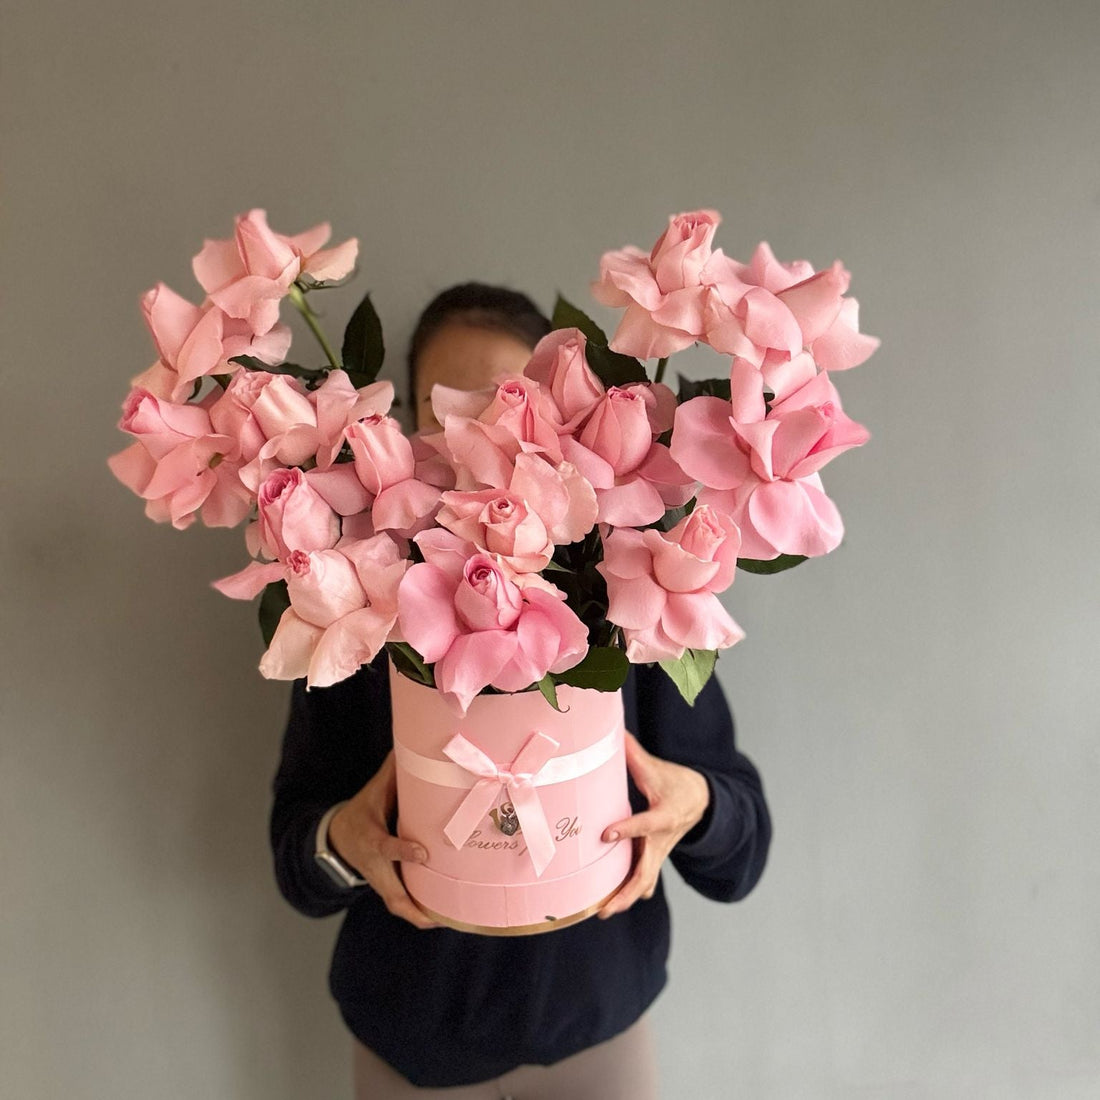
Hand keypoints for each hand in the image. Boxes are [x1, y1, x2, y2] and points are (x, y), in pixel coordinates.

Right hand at [328, 751, 437, 929]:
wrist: (337, 838)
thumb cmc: (361, 811)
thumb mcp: (372, 792)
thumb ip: (392, 774)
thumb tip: (412, 747)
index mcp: (372, 840)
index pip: (388, 848)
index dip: (405, 852)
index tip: (425, 854)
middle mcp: (375, 866)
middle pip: (392, 892)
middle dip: (414, 904)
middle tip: (441, 912)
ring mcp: (379, 881)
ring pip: (398, 905)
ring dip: (420, 915)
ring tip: (448, 919)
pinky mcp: (385, 888)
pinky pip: (402, 906)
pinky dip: (419, 914)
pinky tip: (443, 916)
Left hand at [597, 731, 709, 918]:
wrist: (703, 801)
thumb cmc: (676, 783)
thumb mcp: (657, 768)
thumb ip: (633, 754)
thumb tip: (613, 733)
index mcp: (665, 815)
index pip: (645, 825)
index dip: (626, 829)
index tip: (605, 834)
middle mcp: (663, 840)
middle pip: (646, 870)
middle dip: (626, 890)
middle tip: (605, 906)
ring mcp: (660, 853)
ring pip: (644, 881)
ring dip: (625, 898)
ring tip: (603, 912)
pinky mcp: (655, 859)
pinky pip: (643, 880)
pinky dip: (629, 893)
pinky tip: (610, 907)